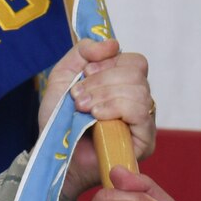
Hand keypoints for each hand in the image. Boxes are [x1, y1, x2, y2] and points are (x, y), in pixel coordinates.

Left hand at [42, 38, 155, 199]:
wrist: (55, 155)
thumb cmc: (59, 122)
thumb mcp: (64, 76)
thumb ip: (83, 51)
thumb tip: (113, 44)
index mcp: (123, 84)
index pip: (132, 60)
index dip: (108, 63)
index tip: (84, 74)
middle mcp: (139, 100)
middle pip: (136, 71)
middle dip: (101, 80)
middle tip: (79, 98)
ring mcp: (144, 121)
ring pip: (138, 89)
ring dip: (104, 95)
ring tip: (84, 109)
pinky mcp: (146, 140)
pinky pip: (140, 112)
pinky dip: (115, 108)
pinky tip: (97, 117)